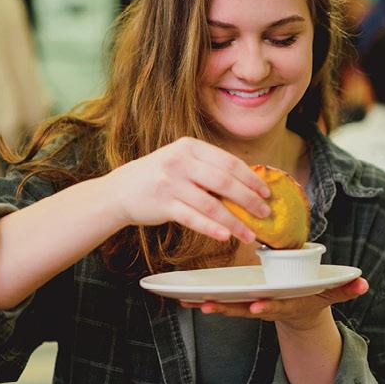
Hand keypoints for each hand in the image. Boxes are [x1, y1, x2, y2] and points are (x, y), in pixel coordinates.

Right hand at [94, 136, 271, 245]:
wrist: (118, 191)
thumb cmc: (158, 177)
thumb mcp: (181, 162)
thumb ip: (208, 168)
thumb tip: (248, 186)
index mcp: (189, 147)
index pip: (229, 162)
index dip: (251, 179)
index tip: (267, 192)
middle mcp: (179, 162)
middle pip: (225, 182)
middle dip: (250, 200)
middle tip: (265, 213)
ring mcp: (170, 183)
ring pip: (212, 205)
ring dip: (235, 222)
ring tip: (251, 234)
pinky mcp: (163, 205)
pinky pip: (194, 219)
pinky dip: (212, 228)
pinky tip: (226, 236)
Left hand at [182, 278, 369, 330]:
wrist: (301, 312)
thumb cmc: (315, 297)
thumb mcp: (332, 293)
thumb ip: (346, 289)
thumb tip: (363, 283)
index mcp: (287, 303)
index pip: (277, 306)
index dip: (267, 307)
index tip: (256, 305)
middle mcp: (267, 306)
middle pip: (245, 309)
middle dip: (228, 308)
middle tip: (209, 305)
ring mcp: (252, 306)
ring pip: (229, 306)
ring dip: (209, 304)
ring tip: (189, 301)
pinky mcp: (241, 302)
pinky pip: (220, 301)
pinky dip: (202, 300)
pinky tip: (181, 296)